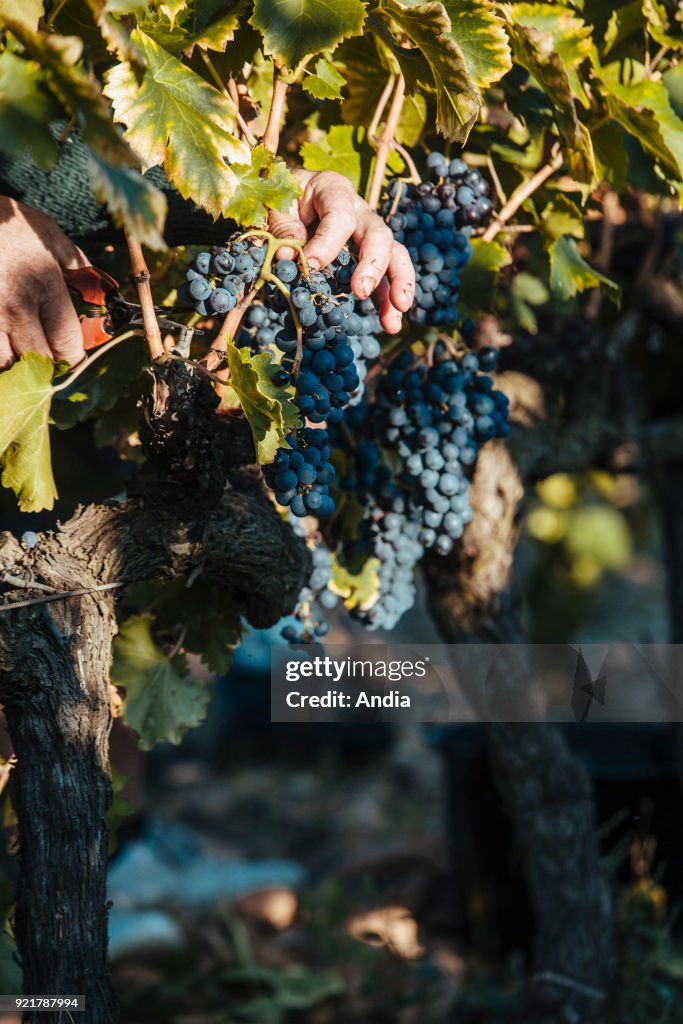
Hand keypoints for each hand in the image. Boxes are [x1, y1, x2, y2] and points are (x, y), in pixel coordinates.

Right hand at [0, 197, 87, 369]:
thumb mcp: (47, 233)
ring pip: (5, 363)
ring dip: (13, 359)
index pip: (67, 345)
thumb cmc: (5, 220)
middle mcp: (15, 306)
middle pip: (38, 361)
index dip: (72, 357)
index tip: (70, 354)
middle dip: (46, 363)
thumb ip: (75, 264)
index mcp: (44, 286)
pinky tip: (1, 336)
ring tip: (16, 343)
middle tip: (44, 352)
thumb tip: (98, 287)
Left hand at [270, 170, 415, 333]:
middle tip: (361, 291)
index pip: (340, 216)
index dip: (327, 243)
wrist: (284, 196)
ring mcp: (366, 234)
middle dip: (374, 265)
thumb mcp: (274, 206)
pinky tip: (389, 323)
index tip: (308, 267)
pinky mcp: (367, 257)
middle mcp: (358, 210)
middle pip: (378, 234)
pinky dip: (387, 301)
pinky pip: (385, 277)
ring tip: (392, 319)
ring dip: (395, 287)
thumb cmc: (280, 200)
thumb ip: (282, 227)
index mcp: (333, 190)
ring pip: (393, 255)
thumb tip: (287, 258)